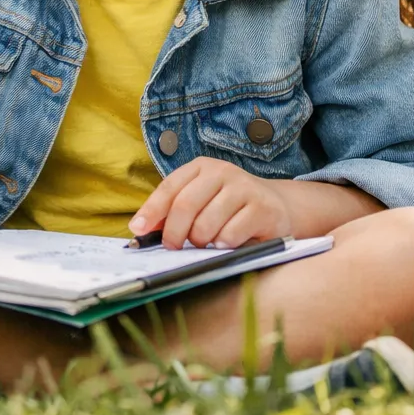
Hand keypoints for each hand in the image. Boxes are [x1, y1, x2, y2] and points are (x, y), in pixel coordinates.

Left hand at [129, 158, 293, 249]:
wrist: (275, 205)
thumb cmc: (228, 206)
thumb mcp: (200, 200)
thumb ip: (171, 210)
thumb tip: (140, 228)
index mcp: (202, 167)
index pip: (169, 188)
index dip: (151, 211)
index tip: (138, 230)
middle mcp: (223, 172)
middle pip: (185, 205)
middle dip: (174, 232)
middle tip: (173, 246)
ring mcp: (245, 188)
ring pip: (206, 224)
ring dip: (200, 241)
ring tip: (206, 241)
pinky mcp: (263, 209)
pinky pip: (230, 235)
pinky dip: (223, 245)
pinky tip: (227, 241)